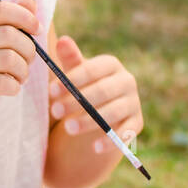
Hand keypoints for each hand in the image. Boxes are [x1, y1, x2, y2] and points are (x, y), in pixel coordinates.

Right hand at [0, 0, 39, 138]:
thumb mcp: (0, 47)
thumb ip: (15, 24)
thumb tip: (31, 0)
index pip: (0, 9)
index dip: (25, 17)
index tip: (37, 30)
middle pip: (8, 34)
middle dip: (28, 50)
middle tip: (28, 63)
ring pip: (9, 59)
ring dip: (23, 71)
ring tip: (19, 78)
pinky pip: (3, 82)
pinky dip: (15, 87)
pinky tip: (10, 90)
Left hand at [48, 36, 142, 151]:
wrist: (98, 109)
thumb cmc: (82, 86)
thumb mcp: (74, 73)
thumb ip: (70, 59)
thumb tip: (62, 40)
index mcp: (110, 64)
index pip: (92, 70)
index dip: (71, 80)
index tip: (51, 91)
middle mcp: (127, 80)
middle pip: (102, 91)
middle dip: (77, 102)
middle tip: (54, 111)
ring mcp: (134, 102)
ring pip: (112, 112)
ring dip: (90, 121)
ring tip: (68, 128)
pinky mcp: (137, 122)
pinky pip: (126, 132)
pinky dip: (111, 140)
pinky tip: (94, 147)